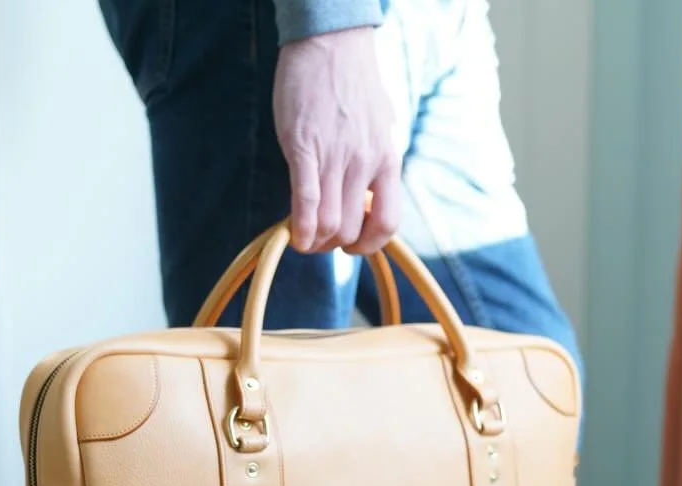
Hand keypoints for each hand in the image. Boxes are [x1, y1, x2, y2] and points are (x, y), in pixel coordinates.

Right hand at [273, 27, 401, 254]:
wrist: (331, 44)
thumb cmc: (353, 84)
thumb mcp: (378, 128)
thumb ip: (372, 163)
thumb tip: (365, 195)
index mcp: (387, 159)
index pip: (388, 223)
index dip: (369, 244)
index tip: (353, 244)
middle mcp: (365, 163)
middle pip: (351, 229)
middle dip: (333, 245)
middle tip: (319, 239)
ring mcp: (335, 156)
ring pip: (330, 223)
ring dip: (314, 240)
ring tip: (304, 236)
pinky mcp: (304, 148)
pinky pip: (306, 201)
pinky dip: (300, 228)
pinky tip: (294, 236)